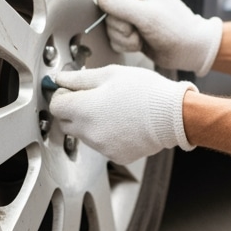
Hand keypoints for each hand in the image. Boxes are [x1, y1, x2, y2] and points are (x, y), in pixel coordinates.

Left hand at [49, 65, 195, 164]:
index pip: (55, 105)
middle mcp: (88, 131)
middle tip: (93, 98)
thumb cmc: (145, 91)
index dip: (62, 95)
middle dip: (73, 110)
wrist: (175, 116)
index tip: (73, 90)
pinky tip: (122, 124)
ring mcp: (101, 146)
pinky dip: (106, 135)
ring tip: (113, 110)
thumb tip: (59, 79)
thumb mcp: (109, 74)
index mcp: (83, 109)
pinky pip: (101, 145)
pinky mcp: (115, 156)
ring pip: (83, 134)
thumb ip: (79, 78)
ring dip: (89, 123)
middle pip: (65, 122)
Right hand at [96, 0, 221, 74]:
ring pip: (109, 24)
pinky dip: (123, 44)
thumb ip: (120, 5)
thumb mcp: (148, 15)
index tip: (111, 10)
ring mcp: (132, 16)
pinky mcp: (130, 32)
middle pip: (107, 7)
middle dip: (118, 24)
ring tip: (139, 38)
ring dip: (121, 36)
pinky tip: (138, 44)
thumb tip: (100, 0)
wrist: (191, 53)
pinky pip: (113, 37)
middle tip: (133, 29)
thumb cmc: (179, 30)